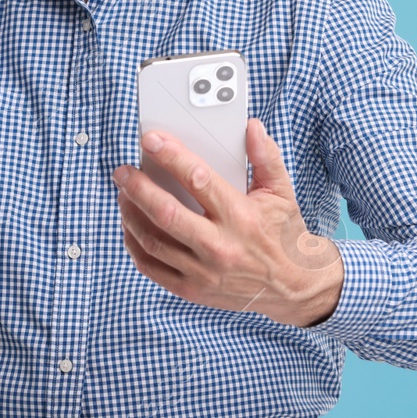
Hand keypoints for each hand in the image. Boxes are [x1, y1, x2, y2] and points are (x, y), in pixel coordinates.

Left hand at [113, 118, 343, 326]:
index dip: (170, 156)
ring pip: (152, 241)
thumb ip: (266, 157)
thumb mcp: (281, 192)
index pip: (198, 179)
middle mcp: (220, 246)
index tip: (150, 140)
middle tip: (123, 171)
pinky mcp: (192, 291)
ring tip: (124, 195)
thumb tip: (251, 127)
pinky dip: (134, 245)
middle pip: (166, 212)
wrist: (293, 288)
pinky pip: (151, 268)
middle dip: (137, 187)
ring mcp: (204, 272)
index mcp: (241, 217)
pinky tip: (130, 226)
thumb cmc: (283, 234)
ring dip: (130, 214)